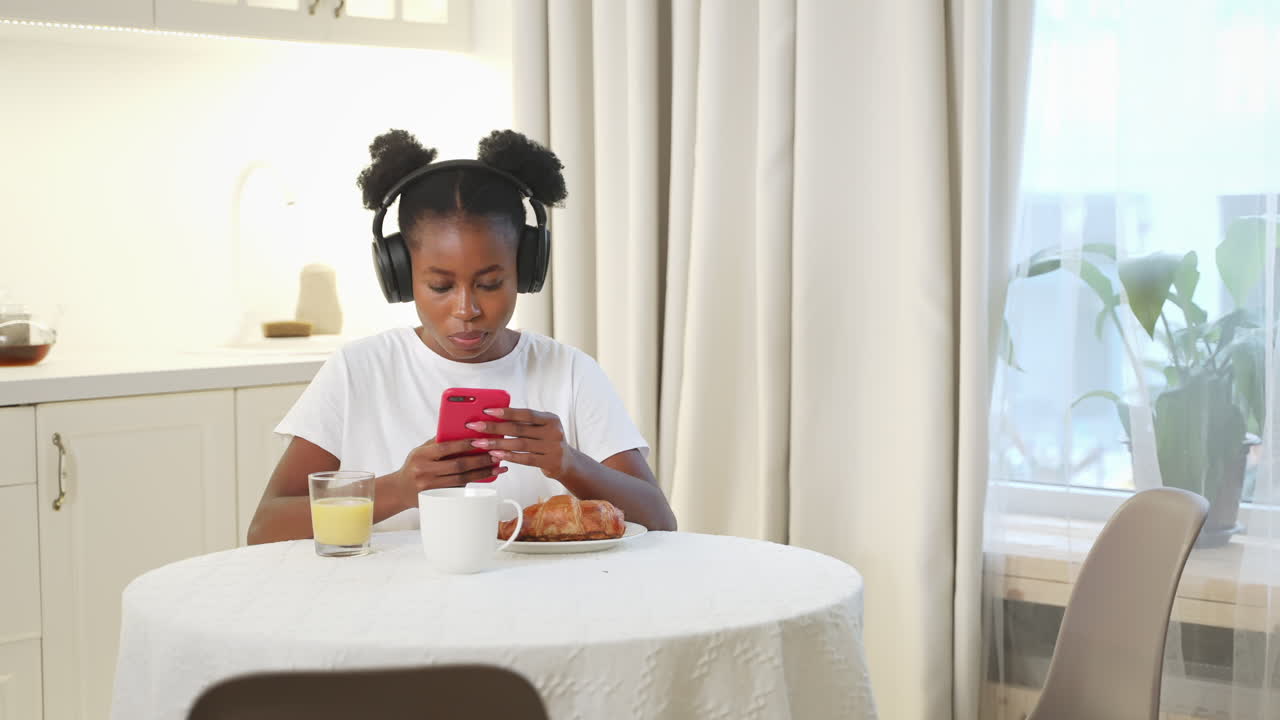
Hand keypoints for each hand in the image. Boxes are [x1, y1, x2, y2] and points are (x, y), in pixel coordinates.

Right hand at [392, 437, 506, 508]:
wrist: (400, 490)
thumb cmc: (414, 465)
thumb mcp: (421, 450)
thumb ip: (438, 442)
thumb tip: (463, 430)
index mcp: (421, 456)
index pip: (446, 448)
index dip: (464, 444)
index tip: (480, 440)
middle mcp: (425, 472)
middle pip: (458, 466)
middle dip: (480, 459)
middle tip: (496, 454)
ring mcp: (431, 488)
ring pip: (462, 479)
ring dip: (482, 473)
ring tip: (497, 466)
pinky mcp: (438, 498)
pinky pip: (460, 488)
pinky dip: (475, 481)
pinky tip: (487, 475)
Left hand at [465, 408, 574, 479]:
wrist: (567, 462)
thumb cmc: (547, 441)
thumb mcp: (542, 428)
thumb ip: (525, 423)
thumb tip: (494, 417)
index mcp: (551, 419)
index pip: (526, 413)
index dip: (506, 412)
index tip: (486, 411)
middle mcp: (554, 432)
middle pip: (519, 429)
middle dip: (494, 427)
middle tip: (475, 427)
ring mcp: (553, 448)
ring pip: (520, 444)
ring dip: (497, 443)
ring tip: (480, 442)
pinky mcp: (550, 462)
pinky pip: (525, 459)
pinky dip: (509, 456)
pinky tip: (495, 454)